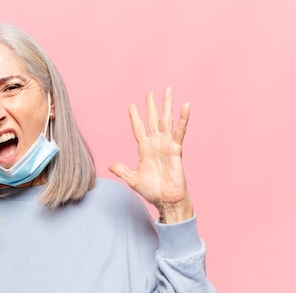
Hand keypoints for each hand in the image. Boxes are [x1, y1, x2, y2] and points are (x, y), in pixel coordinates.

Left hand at [109, 87, 192, 222]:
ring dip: (167, 105)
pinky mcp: (176, 149)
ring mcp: (166, 144)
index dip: (135, 118)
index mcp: (144, 149)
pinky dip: (183, 118)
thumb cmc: (152, 191)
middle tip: (150, 92)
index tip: (132, 106)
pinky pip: (179, 131)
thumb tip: (111, 165)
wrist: (166, 200)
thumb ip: (122, 170)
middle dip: (151, 106)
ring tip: (168, 90)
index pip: (139, 129)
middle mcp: (156, 144)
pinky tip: (185, 106)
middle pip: (152, 120)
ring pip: (166, 120)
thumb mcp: (133, 179)